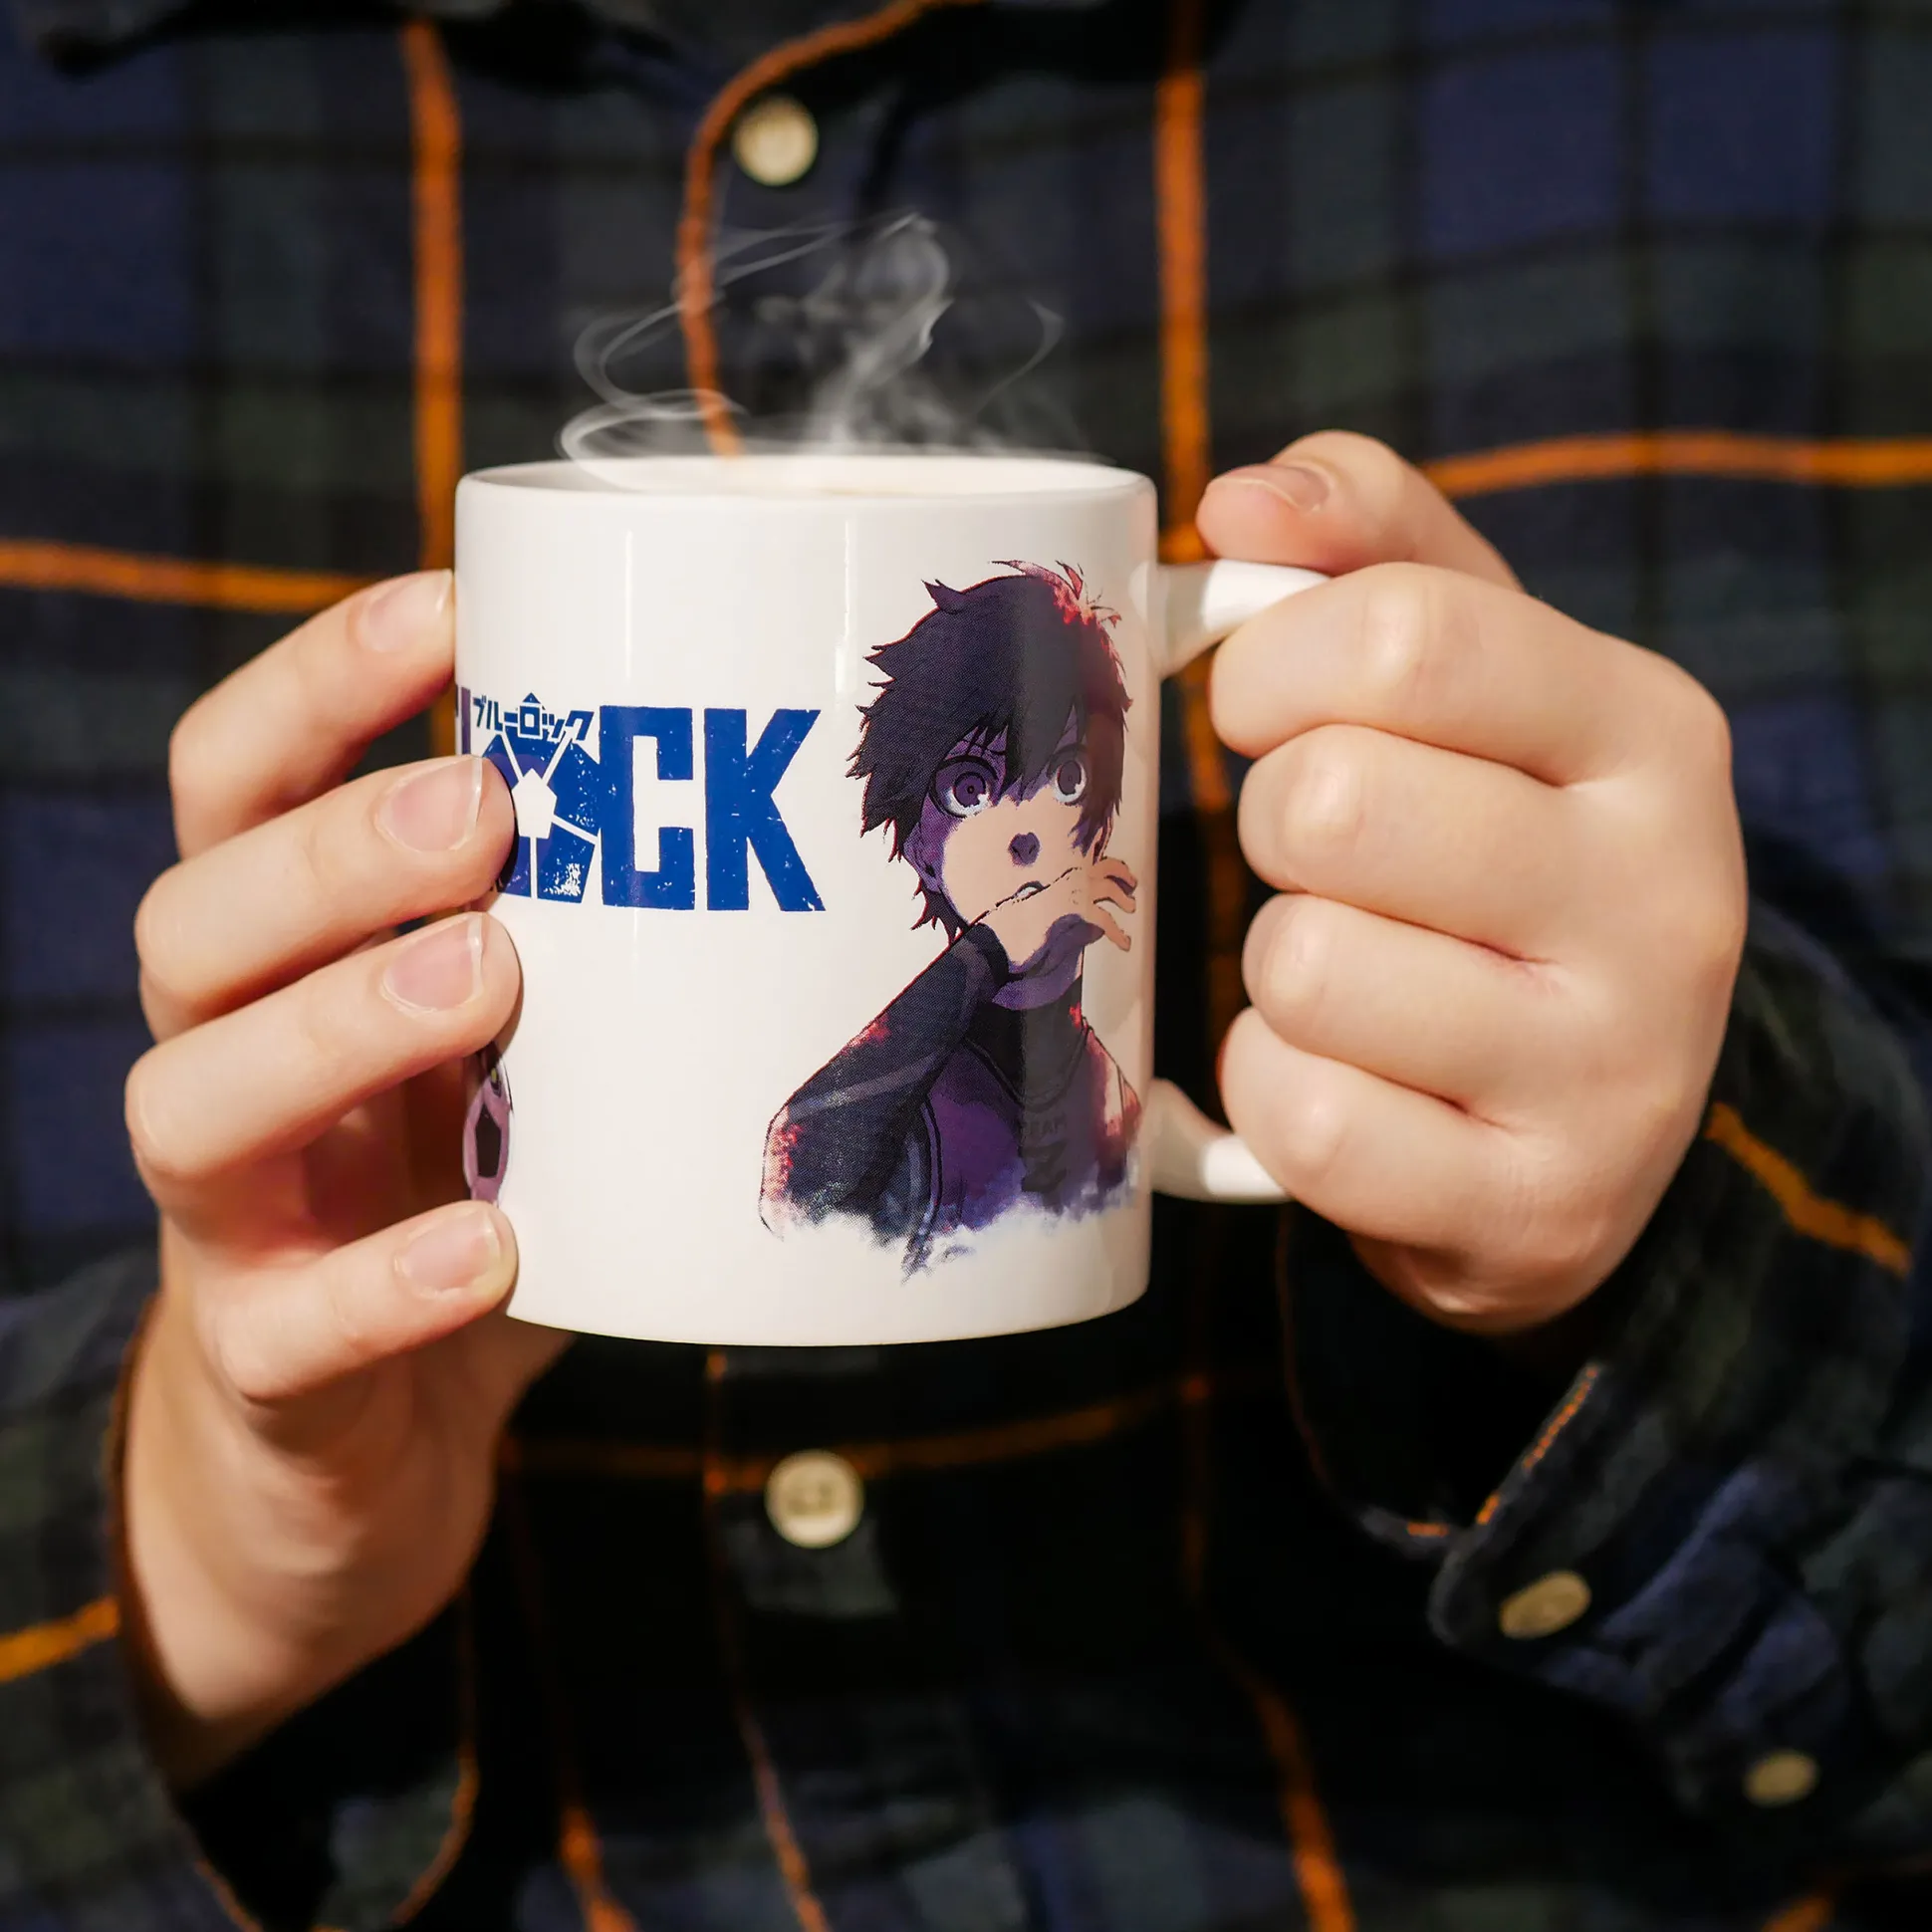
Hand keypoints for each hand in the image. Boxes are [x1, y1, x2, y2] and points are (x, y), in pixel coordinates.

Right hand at [120, 570, 564, 1786]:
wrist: (362, 1454)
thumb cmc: (475, 1196)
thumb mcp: (530, 1054)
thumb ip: (608, 953)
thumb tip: (815, 814)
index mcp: (285, 963)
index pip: (235, 789)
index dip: (314, 687)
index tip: (448, 606)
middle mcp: (231, 1066)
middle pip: (194, 925)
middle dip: (332, 854)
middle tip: (485, 812)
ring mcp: (232, 1226)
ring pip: (194, 1106)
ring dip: (336, 1028)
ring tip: (488, 982)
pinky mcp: (264, 1373)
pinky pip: (284, 1331)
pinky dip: (384, 1286)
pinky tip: (491, 1247)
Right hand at [978, 856, 1136, 971]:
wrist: (1004, 926)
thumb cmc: (1008, 905)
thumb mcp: (1021, 883)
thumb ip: (1035, 876)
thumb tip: (1039, 873)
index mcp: (1059, 862)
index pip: (1087, 850)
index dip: (1100, 851)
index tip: (1110, 857)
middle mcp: (1072, 872)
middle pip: (1108, 866)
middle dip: (1123, 874)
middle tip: (1130, 883)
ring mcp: (1078, 891)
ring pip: (1111, 890)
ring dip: (1125, 899)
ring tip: (1131, 907)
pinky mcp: (1082, 913)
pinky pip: (1107, 922)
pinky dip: (1119, 933)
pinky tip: (1125, 942)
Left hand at [1197, 434, 1746, 1333]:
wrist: (1597, 1113)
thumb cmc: (1501, 855)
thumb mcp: (1483, 683)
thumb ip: (1376, 550)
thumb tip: (1244, 497)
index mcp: (1649, 733)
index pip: (1402, 637)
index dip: (1271, 663)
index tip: (1259, 703)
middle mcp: (1665, 899)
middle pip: (1334, 804)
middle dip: (1271, 824)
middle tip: (1314, 853)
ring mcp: (1613, 1070)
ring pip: (1307, 970)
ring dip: (1275, 968)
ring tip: (1346, 971)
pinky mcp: (1535, 1208)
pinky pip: (1305, 1121)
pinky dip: (1274, 1091)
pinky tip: (1340, 1076)